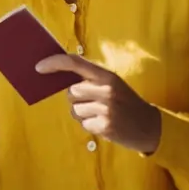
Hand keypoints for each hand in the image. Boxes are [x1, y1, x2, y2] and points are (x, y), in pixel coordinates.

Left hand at [37, 54, 161, 153]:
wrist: (150, 127)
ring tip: (102, 114)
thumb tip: (57, 77)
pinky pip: (83, 123)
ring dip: (83, 114)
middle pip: (70, 92)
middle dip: (77, 99)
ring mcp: (106, 109)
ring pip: (74, 109)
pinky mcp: (105, 126)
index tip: (38, 67)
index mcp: (107, 75)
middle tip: (95, 103)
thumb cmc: (125, 102)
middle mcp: (106, 90)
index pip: (74, 62)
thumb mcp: (112, 84)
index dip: (53, 63)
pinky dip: (90, 125)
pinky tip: (106, 124)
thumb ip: (90, 79)